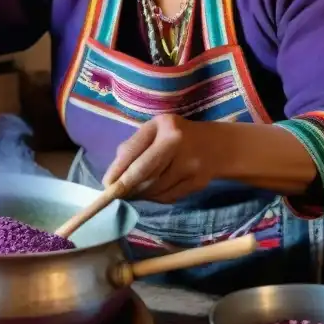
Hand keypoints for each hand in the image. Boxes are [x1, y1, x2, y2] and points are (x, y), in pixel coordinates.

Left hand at [101, 114, 218, 203]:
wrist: (217, 146)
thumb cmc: (177, 136)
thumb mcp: (156, 130)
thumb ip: (134, 146)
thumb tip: (114, 174)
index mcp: (163, 126)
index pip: (134, 151)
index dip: (117, 171)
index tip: (106, 184)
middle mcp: (177, 142)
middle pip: (144, 172)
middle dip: (126, 186)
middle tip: (114, 195)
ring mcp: (189, 164)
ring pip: (154, 188)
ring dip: (140, 194)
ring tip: (133, 193)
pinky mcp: (197, 182)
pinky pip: (167, 196)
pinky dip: (154, 198)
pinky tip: (150, 193)